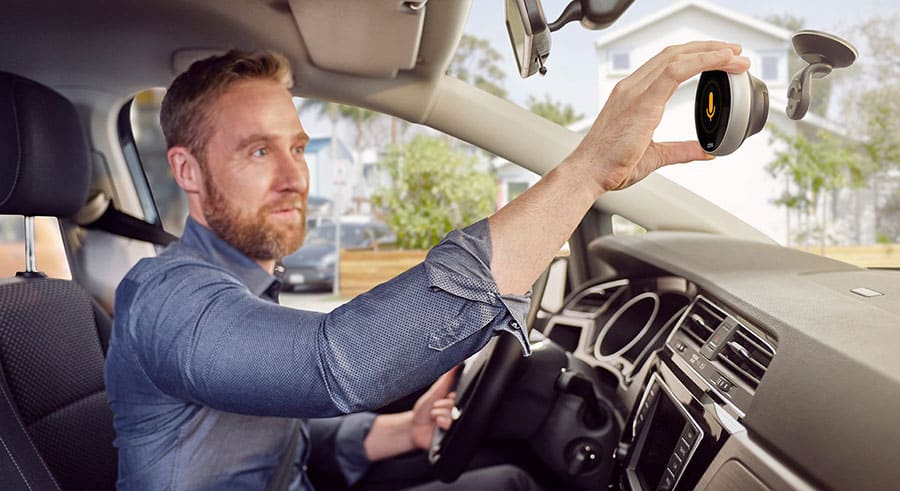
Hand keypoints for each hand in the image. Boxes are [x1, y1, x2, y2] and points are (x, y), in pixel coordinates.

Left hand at [409, 366, 457, 449]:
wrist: (413, 428)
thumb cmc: (422, 411)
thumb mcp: (435, 392)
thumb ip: (446, 379)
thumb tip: (455, 364)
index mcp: (454, 404)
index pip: (460, 396)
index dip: (450, 397)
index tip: (443, 398)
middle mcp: (456, 415)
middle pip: (456, 405)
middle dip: (442, 405)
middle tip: (434, 408)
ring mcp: (454, 426)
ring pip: (453, 414)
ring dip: (439, 413)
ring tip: (433, 417)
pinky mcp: (451, 435)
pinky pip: (451, 425)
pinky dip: (442, 422)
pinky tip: (436, 424)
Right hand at [569, 41, 750, 191]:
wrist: (588, 173)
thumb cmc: (610, 165)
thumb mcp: (655, 156)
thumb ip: (681, 150)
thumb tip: (705, 151)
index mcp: (633, 96)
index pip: (667, 64)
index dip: (695, 57)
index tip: (720, 60)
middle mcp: (632, 87)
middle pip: (674, 54)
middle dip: (708, 49)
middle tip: (735, 53)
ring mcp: (635, 91)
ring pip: (677, 57)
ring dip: (710, 52)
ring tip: (736, 56)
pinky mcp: (642, 101)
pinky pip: (675, 71)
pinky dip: (702, 61)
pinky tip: (721, 61)